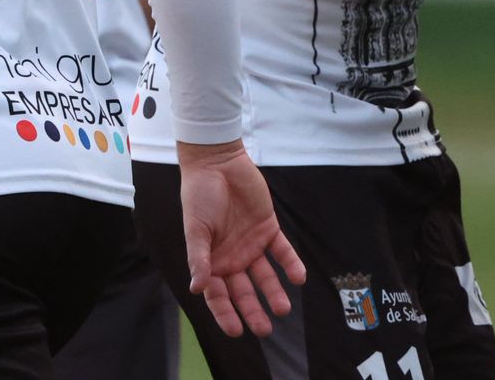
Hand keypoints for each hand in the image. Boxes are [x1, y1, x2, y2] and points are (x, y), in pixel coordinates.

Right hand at [176, 138, 306, 337]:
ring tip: (283, 309)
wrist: (217, 164)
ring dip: (274, 292)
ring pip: (265, 276)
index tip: (236, 331)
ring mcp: (251, 245)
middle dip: (253, 311)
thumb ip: (199, 258)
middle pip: (244, 291)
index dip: (226, 314)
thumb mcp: (195, 228)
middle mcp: (232, 258)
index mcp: (211, 262)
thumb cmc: (199, 196)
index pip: (218, 296)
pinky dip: (290, 264)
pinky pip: (282, 251)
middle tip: (264, 329)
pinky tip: (299, 278)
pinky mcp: (268, 229)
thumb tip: (196, 288)